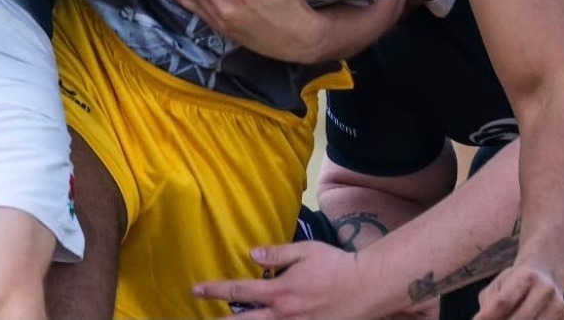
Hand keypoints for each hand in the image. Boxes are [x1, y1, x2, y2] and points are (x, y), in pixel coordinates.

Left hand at [193, 242, 370, 319]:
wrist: (366, 288)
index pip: (240, 290)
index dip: (216, 290)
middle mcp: (283, 315)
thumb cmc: (335, 265)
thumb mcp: (305, 251)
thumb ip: (277, 253)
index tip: (197, 289)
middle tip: (206, 319)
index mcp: (279, 291)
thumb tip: (252, 254)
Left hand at [473, 265, 563, 319]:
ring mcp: (559, 308)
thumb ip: (489, 304)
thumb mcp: (499, 284)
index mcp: (525, 277)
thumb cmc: (516, 282)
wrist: (548, 274)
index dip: (488, 317)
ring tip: (508, 319)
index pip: (504, 302)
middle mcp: (546, 291)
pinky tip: (526, 319)